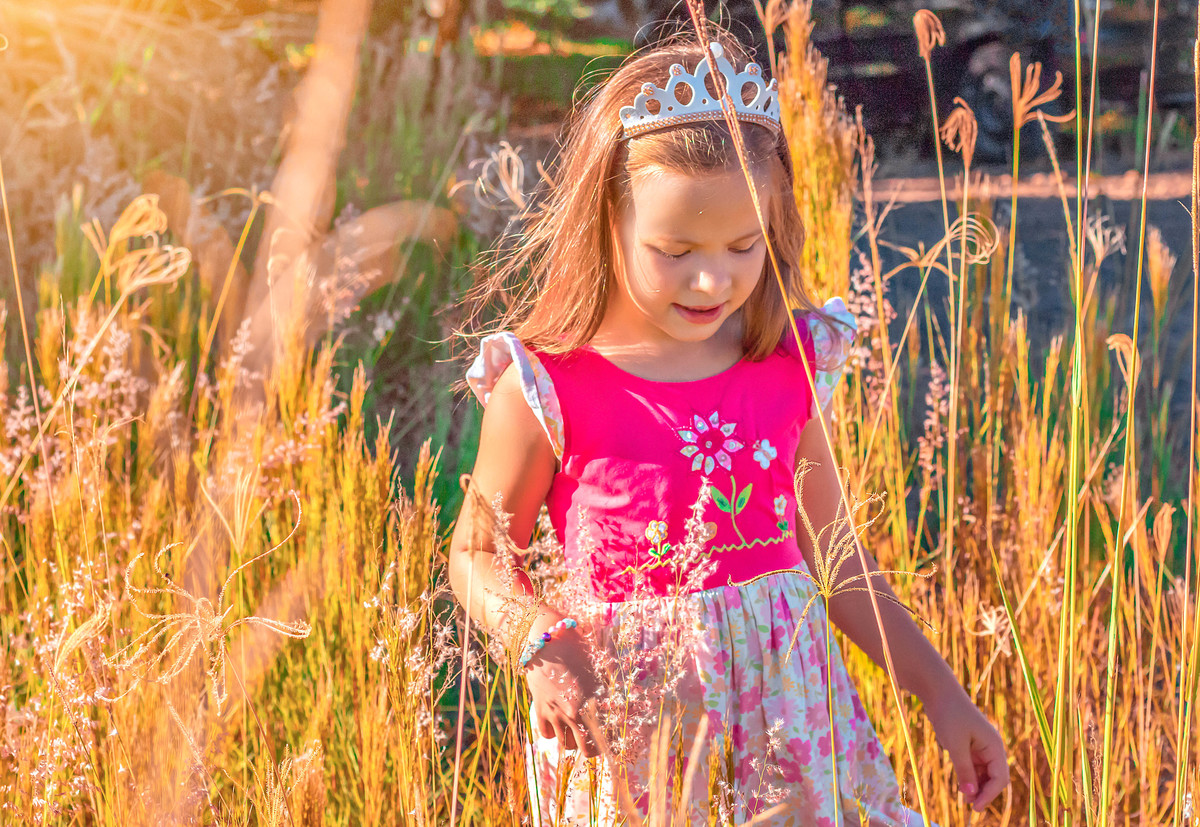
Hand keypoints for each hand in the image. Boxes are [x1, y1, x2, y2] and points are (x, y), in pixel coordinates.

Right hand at [522, 612, 602, 757]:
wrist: (547, 642)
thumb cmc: (578, 651)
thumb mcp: (600, 671)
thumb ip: (612, 693)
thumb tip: (633, 708)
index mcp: (592, 703)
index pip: (605, 738)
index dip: (612, 744)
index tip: (614, 742)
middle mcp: (573, 713)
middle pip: (586, 750)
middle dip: (594, 747)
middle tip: (597, 739)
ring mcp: (555, 713)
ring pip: (566, 744)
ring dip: (574, 740)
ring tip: (578, 728)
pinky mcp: (539, 710)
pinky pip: (547, 735)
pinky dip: (554, 732)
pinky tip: (559, 721)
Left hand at [922, 682, 1009, 812]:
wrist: (938, 692)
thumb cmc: (949, 715)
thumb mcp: (955, 745)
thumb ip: (964, 770)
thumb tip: (970, 795)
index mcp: (994, 746)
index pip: (1000, 778)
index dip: (990, 795)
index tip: (975, 807)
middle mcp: (991, 748)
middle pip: (994, 778)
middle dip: (983, 792)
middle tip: (968, 806)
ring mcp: (980, 747)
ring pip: (983, 774)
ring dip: (975, 786)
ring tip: (963, 799)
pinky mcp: (969, 745)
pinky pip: (973, 766)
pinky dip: (968, 777)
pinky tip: (961, 785)